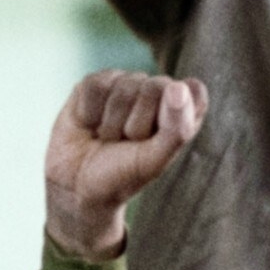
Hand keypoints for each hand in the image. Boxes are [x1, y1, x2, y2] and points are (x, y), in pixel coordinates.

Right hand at [45, 70, 206, 260]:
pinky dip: (89, 113)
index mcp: (182, 111)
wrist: (76, 186)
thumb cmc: (121, 176)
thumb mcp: (153, 161)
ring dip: (111, 123)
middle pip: (154, 87)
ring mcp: (125, 84)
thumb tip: (178, 87)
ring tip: (107, 138)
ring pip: (123, 87)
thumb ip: (176, 129)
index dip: (174, 114)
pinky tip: (89, 125)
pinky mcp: (95, 83)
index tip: (158, 140)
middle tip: (127, 143)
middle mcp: (157, 92)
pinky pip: (96, 86)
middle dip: (137, 124)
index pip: (193, 92)